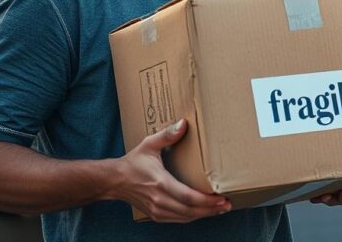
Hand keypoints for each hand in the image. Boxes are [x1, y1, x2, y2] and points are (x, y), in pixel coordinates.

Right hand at [110, 119, 230, 222]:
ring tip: (220, 208)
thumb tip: (184, 123)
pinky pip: (178, 219)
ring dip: (204, 214)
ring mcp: (157, 210)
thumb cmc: (133, 162)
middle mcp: (160, 200)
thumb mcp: (149, 145)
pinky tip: (203, 212)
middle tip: (228, 204)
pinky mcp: (156, 215)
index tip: (222, 198)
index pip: (188, 197)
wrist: (114, 181)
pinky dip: (192, 217)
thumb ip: (167, 135)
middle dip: (211, 209)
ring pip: (186, 217)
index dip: (207, 200)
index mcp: (160, 183)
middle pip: (190, 210)